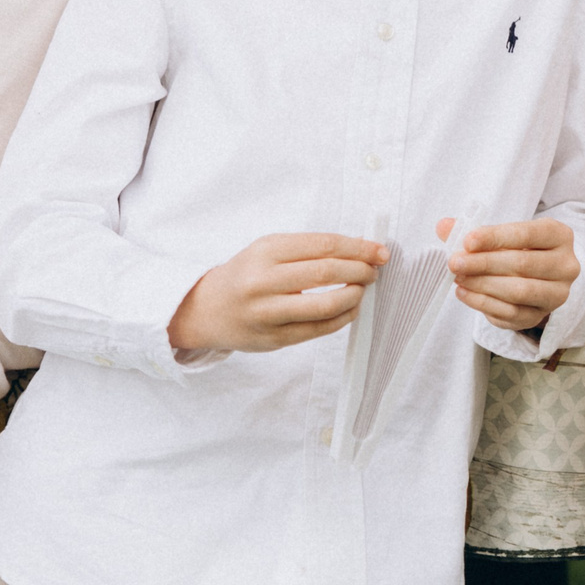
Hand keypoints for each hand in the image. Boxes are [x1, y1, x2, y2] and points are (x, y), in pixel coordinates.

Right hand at [167, 234, 385, 353]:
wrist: (205, 310)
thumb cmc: (245, 275)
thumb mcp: (270, 250)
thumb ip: (311, 248)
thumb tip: (361, 247)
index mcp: (265, 251)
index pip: (323, 245)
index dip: (358, 248)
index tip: (379, 251)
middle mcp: (263, 281)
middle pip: (327, 272)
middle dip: (360, 270)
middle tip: (374, 270)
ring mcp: (267, 313)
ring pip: (325, 305)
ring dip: (354, 296)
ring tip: (362, 289)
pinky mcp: (274, 339)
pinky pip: (319, 330)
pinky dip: (342, 318)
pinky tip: (350, 309)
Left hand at [438, 216, 578, 332]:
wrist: (535, 278)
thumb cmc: (518, 250)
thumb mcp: (502, 235)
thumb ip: (473, 231)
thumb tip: (444, 226)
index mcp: (560, 236)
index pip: (527, 234)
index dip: (495, 237)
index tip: (467, 241)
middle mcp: (566, 265)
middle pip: (522, 264)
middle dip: (483, 263)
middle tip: (455, 262)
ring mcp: (556, 294)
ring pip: (518, 291)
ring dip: (482, 284)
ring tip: (458, 277)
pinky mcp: (540, 316)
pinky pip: (510, 312)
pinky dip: (482, 303)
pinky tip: (464, 292)